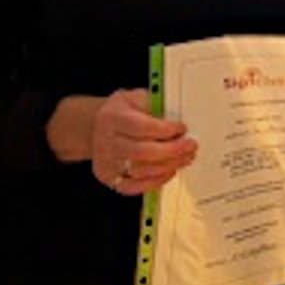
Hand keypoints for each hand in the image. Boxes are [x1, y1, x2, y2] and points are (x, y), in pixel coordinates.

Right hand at [49, 89, 195, 196]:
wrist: (94, 127)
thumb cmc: (120, 112)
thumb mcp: (134, 97)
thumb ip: (154, 103)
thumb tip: (177, 114)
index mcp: (113, 118)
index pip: (141, 127)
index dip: (165, 129)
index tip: (182, 128)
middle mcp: (107, 142)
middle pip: (142, 152)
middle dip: (172, 150)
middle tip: (191, 146)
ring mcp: (106, 162)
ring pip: (140, 170)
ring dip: (169, 166)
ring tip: (186, 158)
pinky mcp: (109, 178)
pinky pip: (133, 187)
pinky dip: (155, 182)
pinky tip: (170, 172)